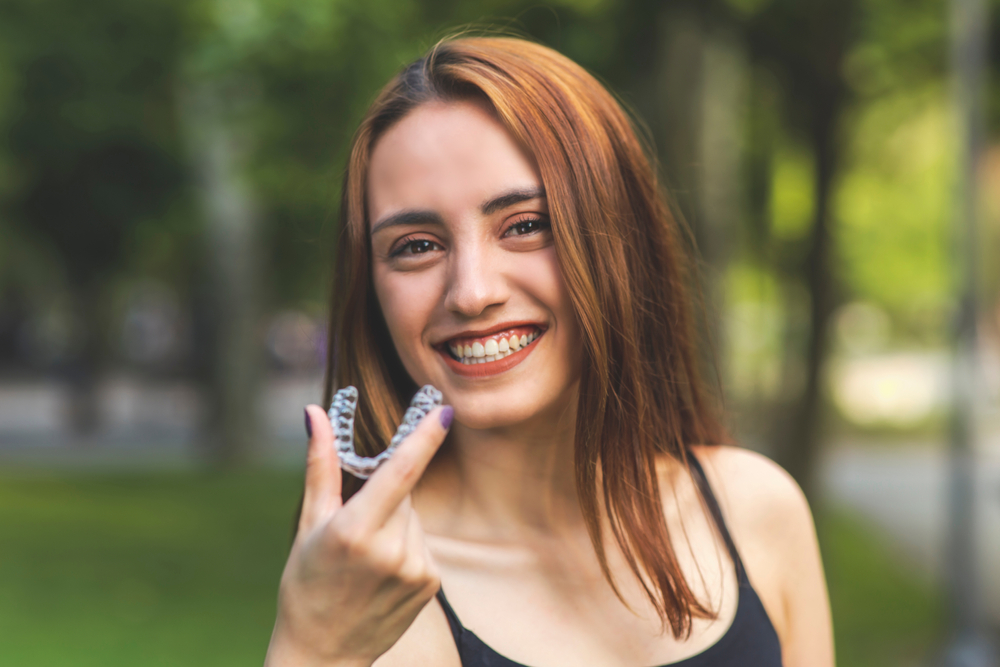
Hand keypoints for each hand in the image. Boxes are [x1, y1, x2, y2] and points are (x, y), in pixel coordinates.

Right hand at [264, 402, 452, 666]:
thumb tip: (315, 413)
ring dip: (396, 524)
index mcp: (354, 530)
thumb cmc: (306, 583)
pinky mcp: (431, 583)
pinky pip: (424, 544)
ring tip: (367, 559)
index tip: (444, 410)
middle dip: (386, 497)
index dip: (425, 438)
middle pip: (404, 494)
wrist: (322, 653)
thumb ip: (320, 465)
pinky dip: (407, 547)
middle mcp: (390, 550)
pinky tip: (384, 573)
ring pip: (414, 519)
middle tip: (357, 526)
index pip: (400, 472)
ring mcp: (415, 569)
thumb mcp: (309, 523)